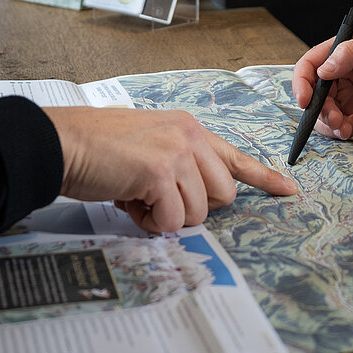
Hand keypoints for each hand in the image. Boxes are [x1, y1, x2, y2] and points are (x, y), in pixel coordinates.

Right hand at [44, 106, 297, 233]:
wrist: (63, 143)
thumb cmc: (97, 150)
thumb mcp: (147, 148)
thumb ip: (176, 167)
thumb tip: (191, 202)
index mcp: (188, 129)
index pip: (235, 157)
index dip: (264, 177)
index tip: (289, 190)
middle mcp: (190, 136)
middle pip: (222, 195)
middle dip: (191, 208)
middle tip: (156, 198)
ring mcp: (178, 153)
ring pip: (198, 211)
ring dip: (166, 216)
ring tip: (136, 197)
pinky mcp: (161, 172)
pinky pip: (171, 220)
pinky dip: (148, 222)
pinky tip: (128, 201)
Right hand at [291, 31, 352, 138]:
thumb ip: (351, 54)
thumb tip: (323, 70)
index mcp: (337, 55)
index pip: (308, 66)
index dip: (300, 83)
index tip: (304, 100)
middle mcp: (336, 77)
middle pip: (313, 97)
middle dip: (321, 112)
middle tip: (336, 119)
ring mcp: (344, 97)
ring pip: (323, 116)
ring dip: (332, 124)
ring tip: (349, 125)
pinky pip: (340, 127)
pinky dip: (348, 128)